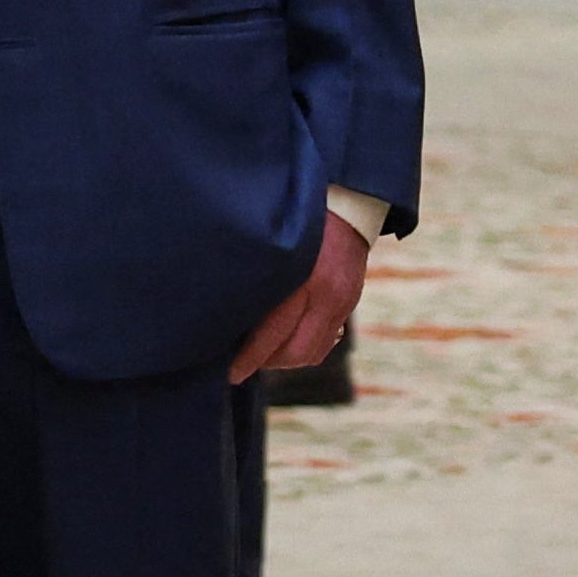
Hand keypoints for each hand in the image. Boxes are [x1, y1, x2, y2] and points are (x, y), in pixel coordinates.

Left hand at [229, 209, 372, 382]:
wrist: (347, 203)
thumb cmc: (293, 217)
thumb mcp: (271, 244)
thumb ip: (255, 278)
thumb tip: (227, 316)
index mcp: (301, 278)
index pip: (271, 334)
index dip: (248, 358)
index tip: (228, 373)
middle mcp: (326, 295)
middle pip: (294, 352)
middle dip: (265, 363)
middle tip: (239, 363)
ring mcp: (342, 301)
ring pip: (312, 353)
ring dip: (284, 360)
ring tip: (260, 352)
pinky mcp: (350, 303)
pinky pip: (327, 342)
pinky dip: (304, 348)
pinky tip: (285, 340)